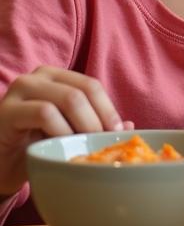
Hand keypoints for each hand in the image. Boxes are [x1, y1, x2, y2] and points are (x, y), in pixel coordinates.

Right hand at [0, 66, 127, 195]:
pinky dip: (61, 130)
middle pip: (83, 91)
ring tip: (84, 146)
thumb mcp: (67, 136)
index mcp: (55, 77)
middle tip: (102, 143)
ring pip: (68, 98)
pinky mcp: (6, 111)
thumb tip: (130, 126)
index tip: (117, 133)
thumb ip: (94, 127)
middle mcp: (37, 77)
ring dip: (83, 125)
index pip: (91, 85)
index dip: (108, 109)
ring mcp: (20, 90)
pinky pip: (44, 113)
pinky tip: (61, 146)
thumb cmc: (31, 148)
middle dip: (99, 119)